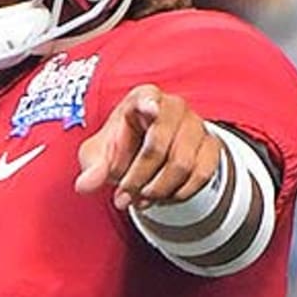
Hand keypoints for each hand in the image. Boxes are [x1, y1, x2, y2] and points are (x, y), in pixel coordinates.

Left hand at [75, 84, 220, 209]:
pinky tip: (163, 197)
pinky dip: (180, 193)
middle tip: (123, 198)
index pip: (147, 97)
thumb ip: (92, 168)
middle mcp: (173, 106)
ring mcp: (196, 125)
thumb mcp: (99, 154)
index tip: (149, 109)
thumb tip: (84, 185)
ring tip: (140, 199)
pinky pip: (201, 174)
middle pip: (159, 144)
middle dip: (138, 178)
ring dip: (158, 190)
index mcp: (142, 98)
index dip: (148, 104)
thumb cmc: (121, 146)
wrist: (149, 155)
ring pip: (183, 164)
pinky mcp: (211, 146)